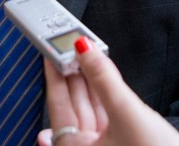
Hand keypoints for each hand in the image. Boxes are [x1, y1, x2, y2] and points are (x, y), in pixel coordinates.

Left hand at [39, 38, 178, 145]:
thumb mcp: (127, 113)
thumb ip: (104, 79)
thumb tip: (85, 50)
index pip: (57, 102)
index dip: (55, 72)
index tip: (51, 48)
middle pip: (72, 104)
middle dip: (73, 73)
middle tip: (71, 44)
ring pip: (89, 108)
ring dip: (89, 81)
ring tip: (87, 54)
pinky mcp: (117, 144)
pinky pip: (103, 114)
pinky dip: (103, 94)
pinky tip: (102, 75)